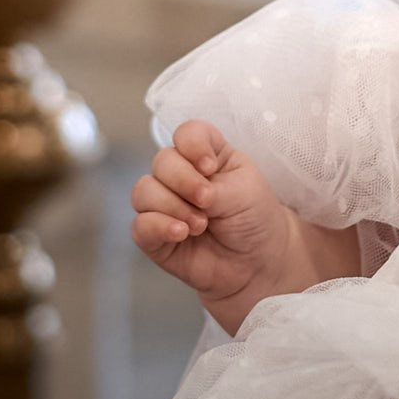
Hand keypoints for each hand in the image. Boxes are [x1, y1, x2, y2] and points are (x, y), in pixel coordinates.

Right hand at [130, 120, 307, 333]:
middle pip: (162, 161)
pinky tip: (181, 233)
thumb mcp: (244, 191)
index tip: (210, 167)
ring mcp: (165, 205)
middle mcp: (181, 176)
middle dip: (184, 180)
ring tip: (201, 225)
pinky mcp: (155, 236)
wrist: (259, 264)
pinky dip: (158, 226)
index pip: (186, 134)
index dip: (192, 145)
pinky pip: (140, 225)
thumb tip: (183, 194)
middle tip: (208, 201)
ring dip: (173, 206)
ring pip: (144, 191)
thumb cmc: (255, 220)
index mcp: (207, 156)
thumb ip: (211, 185)